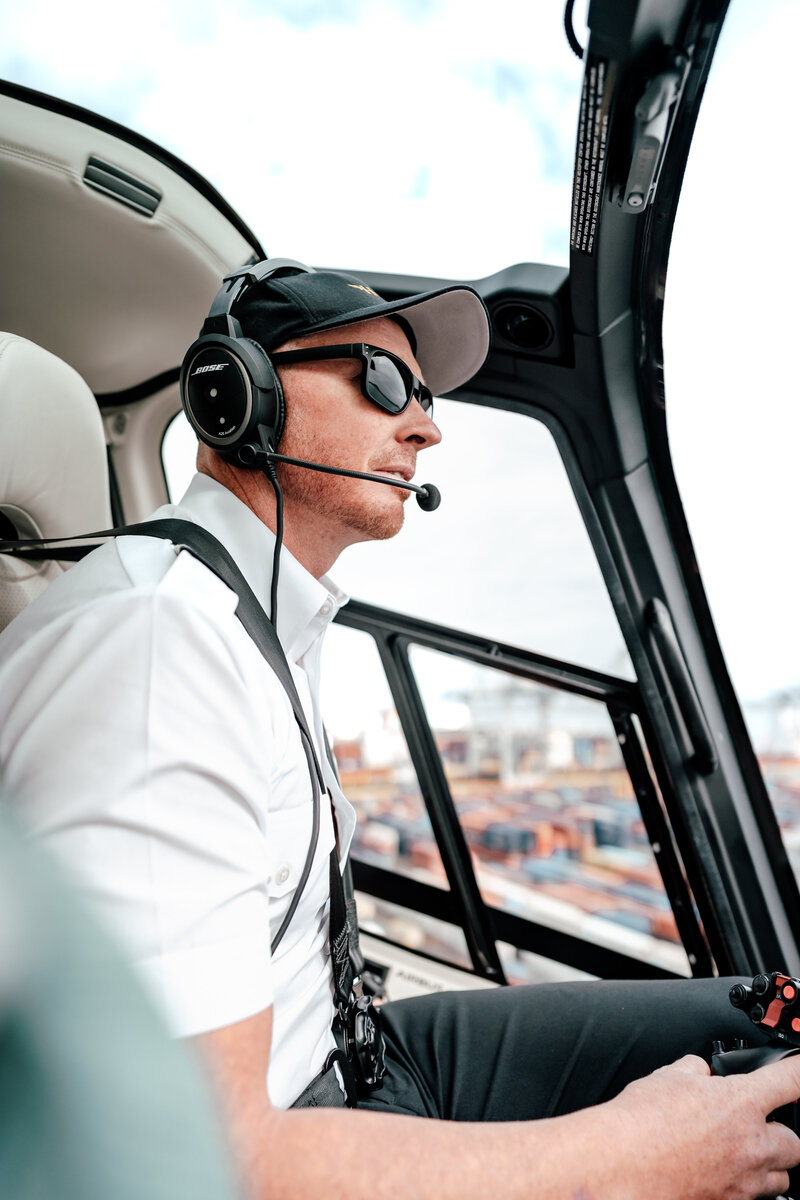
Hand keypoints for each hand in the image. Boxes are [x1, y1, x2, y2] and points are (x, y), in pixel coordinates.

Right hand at [603, 1052, 799, 1198]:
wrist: (622, 1165)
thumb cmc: (642, 1122)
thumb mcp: (670, 1076)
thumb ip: (696, 1071)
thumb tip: (702, 1072)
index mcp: (740, 1103)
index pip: (790, 1081)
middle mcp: (751, 1144)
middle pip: (796, 1143)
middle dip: (782, 1132)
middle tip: (760, 1124)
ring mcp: (743, 1181)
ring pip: (781, 1177)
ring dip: (769, 1164)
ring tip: (743, 1153)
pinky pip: (754, 1198)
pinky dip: (745, 1185)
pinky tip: (720, 1172)